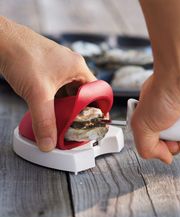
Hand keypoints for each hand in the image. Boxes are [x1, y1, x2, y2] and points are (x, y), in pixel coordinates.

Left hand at [0, 17, 95, 150]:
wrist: (2, 40)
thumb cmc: (21, 54)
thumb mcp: (38, 93)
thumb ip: (44, 121)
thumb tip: (48, 142)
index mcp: (78, 67)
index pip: (97, 91)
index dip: (99, 108)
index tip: (97, 120)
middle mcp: (72, 66)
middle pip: (84, 94)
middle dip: (81, 110)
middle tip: (77, 123)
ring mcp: (60, 67)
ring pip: (71, 92)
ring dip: (68, 105)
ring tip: (64, 117)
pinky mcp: (50, 70)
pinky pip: (60, 88)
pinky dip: (57, 99)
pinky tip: (51, 107)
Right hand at [131, 68, 179, 162]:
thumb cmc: (163, 92)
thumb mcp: (141, 125)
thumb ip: (146, 148)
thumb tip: (165, 157)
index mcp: (154, 115)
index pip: (158, 140)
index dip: (162, 147)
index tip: (164, 143)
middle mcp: (172, 115)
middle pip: (176, 143)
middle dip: (178, 147)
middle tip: (177, 139)